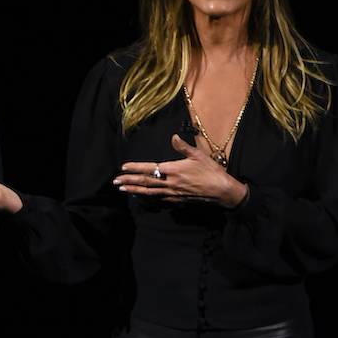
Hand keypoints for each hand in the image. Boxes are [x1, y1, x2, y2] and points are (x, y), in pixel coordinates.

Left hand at [113, 134, 247, 207]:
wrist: (222, 191)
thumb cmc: (212, 171)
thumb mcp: (199, 155)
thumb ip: (183, 147)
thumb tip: (173, 137)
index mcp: (174, 170)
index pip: (150, 168)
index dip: (135, 168)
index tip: (123, 167)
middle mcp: (170, 183)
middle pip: (145, 182)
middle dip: (129, 181)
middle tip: (115, 182)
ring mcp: (173, 193)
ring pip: (149, 192)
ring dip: (134, 190)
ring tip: (122, 189)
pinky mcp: (177, 200)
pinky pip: (158, 199)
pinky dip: (147, 197)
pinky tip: (141, 196)